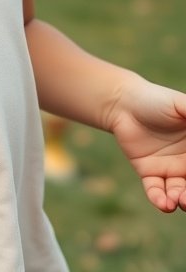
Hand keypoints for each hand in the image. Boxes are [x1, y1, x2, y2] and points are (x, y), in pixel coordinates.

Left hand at [108, 77, 185, 212]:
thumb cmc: (156, 99)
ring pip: (179, 193)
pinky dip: (160, 200)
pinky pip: (156, 191)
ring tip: (178, 201)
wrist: (123, 102)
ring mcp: (168, 168)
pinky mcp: (148, 173)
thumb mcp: (181, 105)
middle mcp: (185, 161)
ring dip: (181, 200)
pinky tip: (163, 203)